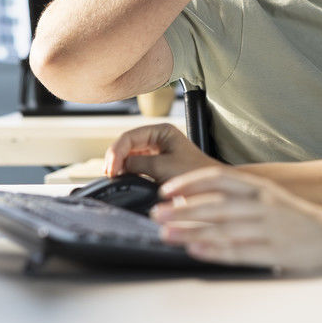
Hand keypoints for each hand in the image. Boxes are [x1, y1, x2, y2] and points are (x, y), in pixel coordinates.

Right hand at [103, 123, 219, 181]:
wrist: (212, 191)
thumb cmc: (195, 175)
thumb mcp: (163, 167)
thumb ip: (138, 164)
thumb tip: (118, 167)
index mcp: (162, 131)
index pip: (130, 137)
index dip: (116, 152)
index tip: (112, 169)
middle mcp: (158, 138)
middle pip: (127, 145)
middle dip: (115, 158)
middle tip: (109, 174)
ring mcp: (156, 152)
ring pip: (129, 155)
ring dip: (119, 165)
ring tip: (113, 177)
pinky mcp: (156, 166)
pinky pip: (135, 166)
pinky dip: (126, 171)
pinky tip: (122, 178)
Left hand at [151, 166, 321, 270]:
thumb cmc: (295, 215)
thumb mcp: (268, 195)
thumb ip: (238, 194)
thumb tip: (199, 196)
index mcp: (260, 187)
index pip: (219, 178)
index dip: (190, 183)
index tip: (167, 190)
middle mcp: (263, 205)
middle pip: (215, 204)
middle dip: (182, 210)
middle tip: (156, 214)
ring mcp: (269, 229)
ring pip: (223, 229)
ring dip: (191, 232)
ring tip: (167, 235)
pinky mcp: (274, 252)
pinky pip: (239, 251)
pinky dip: (215, 251)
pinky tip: (196, 250)